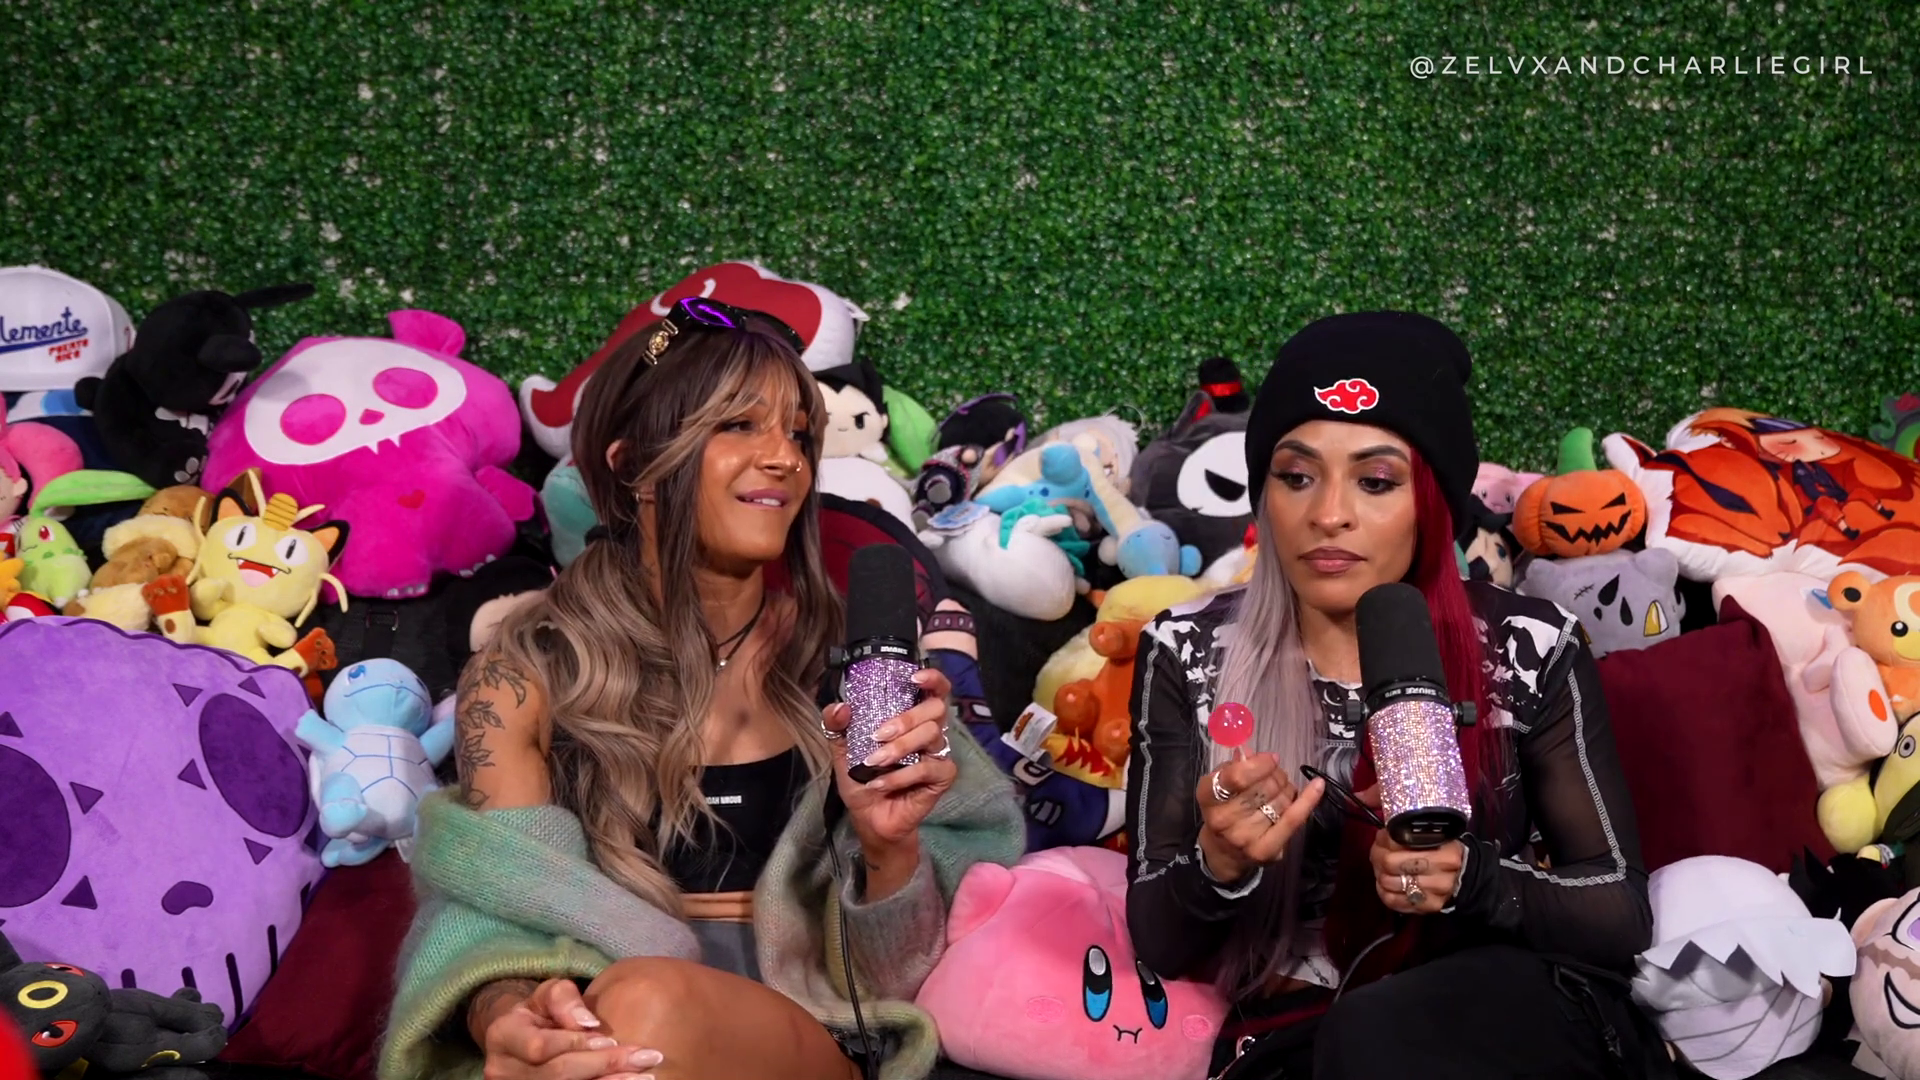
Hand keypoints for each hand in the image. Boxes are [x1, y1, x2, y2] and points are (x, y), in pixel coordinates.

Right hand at [476, 978, 663, 1079]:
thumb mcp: (549, 993)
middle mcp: (502, 1069)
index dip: (577, 1044)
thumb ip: (564, 999)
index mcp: (502, 1036)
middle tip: (648, 1056)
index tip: (612, 1037)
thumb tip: (588, 1022)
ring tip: (645, 1075)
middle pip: (557, 1075)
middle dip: (604, 1065)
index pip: (539, 1046)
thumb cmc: (541, 1012)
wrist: (522, 1038)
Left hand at [822, 666, 958, 867]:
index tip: (914, 677)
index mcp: (911, 718)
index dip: (932, 678)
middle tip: (878, 735)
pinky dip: (900, 776)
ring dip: (898, 748)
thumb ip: (838, 726)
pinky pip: (928, 767)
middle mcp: (929, 731)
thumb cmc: (862, 779)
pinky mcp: (943, 777)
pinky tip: (881, 784)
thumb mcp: (842, 750)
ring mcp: (939, 753)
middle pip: (935, 708)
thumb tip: (841, 707)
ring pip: (932, 735)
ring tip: (873, 763)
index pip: (934, 689)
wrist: (869, 818)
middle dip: (906, 719)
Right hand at [1194, 753, 1324, 884]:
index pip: (1237, 776)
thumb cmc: (1224, 810)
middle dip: (1276, 775)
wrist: (1224, 853)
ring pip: (1280, 800)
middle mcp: (1223, 819)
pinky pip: (1293, 819)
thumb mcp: (1220, 785)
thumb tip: (1252, 753)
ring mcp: (1245, 837)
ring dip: (1287, 788)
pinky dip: (1308, 800)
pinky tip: (1318, 785)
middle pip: (1263, 787)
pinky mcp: (1266, 849)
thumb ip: (1234, 767)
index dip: (1259, 764)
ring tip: (1281, 791)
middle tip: (1275, 776)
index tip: (1271, 758)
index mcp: (1208, 797)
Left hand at [1370, 831, 1465, 914]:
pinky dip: (1383, 891)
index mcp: (1446, 854)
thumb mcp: (1438, 837)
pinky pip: (1393, 901)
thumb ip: (1412, 832)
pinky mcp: (1426, 908)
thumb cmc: (1447, 853)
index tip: (1381, 838)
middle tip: (1377, 853)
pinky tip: (1385, 884)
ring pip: (1388, 883)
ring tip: (1382, 867)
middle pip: (1390, 863)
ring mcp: (1433, 895)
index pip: (1400, 844)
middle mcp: (1441, 877)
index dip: (1383, 840)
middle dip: (1377, 856)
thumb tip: (1384, 831)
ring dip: (1379, 874)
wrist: (1467, 878)